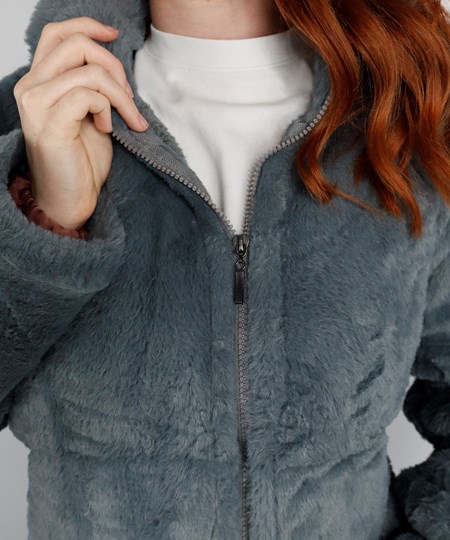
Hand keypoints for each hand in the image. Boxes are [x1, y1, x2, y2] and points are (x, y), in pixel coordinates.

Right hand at [12, 16, 148, 228]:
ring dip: (119, 94)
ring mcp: (37, 104)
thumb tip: (115, 65)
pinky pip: (88, 95)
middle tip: (128, 97)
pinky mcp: (51, 122)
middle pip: (76, 44)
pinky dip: (109, 109)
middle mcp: (31, 87)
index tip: (115, 36)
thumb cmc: (82, 160)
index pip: (57, 34)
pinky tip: (108, 129)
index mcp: (39, 81)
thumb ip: (92, 86)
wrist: (71, 199)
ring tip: (126, 118)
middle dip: (114, 66)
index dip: (88, 26)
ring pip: (88, 70)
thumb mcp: (89, 114)